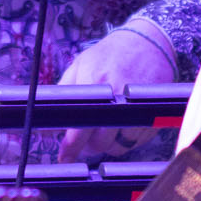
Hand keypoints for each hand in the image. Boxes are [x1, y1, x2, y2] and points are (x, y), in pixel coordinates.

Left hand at [57, 25, 172, 160]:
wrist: (150, 42)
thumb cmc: (110, 55)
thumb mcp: (81, 65)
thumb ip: (63, 94)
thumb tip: (46, 124)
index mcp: (95, 84)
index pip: (80, 127)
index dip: (71, 146)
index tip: (65, 157)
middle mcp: (118, 97)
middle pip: (100, 142)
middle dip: (90, 145)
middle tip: (87, 138)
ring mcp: (138, 107)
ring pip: (118, 146)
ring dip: (109, 143)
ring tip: (106, 127)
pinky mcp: (153, 115)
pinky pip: (136, 142)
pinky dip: (127, 139)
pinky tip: (123, 124)